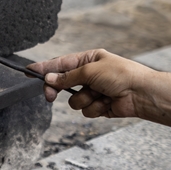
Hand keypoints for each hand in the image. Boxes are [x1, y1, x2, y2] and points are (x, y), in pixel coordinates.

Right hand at [27, 48, 170, 142]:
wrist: (142, 93)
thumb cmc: (122, 75)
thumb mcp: (90, 70)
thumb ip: (68, 76)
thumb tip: (50, 79)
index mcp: (88, 59)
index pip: (61, 64)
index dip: (45, 68)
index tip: (29, 71)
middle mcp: (90, 75)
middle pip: (63, 84)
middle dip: (59, 89)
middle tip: (50, 95)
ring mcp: (94, 91)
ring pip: (74, 100)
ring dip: (85, 99)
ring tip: (100, 95)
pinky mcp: (100, 106)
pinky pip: (86, 110)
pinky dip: (95, 108)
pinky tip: (108, 103)